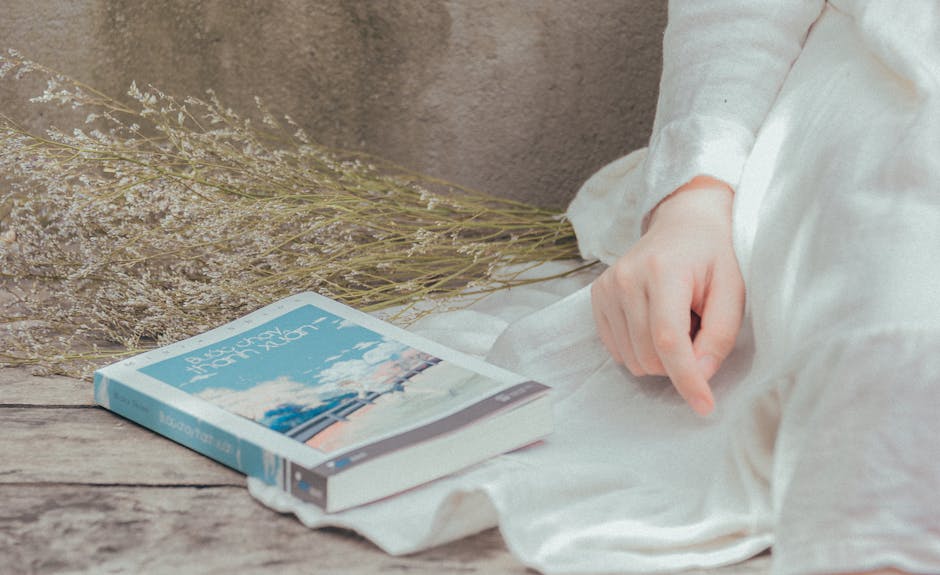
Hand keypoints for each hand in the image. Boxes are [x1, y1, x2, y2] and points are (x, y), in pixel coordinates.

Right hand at [590, 176, 744, 415]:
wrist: (683, 223)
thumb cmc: (713, 257)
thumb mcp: (733, 291)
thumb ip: (720, 335)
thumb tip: (700, 375)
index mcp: (663, 272)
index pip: (669, 340)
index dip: (687, 378)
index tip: (705, 407)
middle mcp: (626, 279)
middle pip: (650, 356)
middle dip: (679, 362)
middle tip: (697, 329)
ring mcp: (606, 288)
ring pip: (632, 360)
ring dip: (660, 356)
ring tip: (676, 321)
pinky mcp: (596, 297)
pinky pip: (618, 352)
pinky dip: (641, 349)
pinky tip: (655, 321)